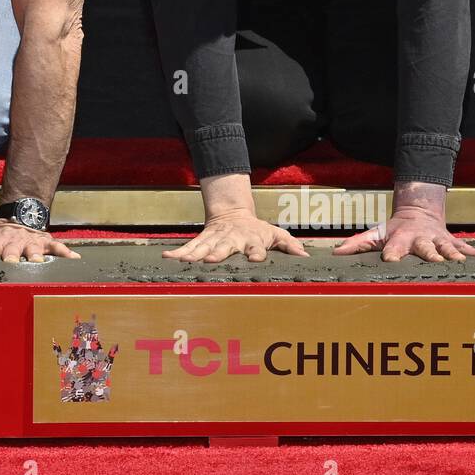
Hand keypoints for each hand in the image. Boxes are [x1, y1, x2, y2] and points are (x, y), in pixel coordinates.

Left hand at [0, 220, 79, 262]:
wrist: (21, 217)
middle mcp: (12, 243)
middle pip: (11, 250)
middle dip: (11, 256)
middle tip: (11, 262)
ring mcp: (30, 243)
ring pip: (34, 250)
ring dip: (35, 256)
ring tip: (38, 262)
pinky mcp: (46, 243)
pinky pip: (57, 248)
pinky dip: (65, 253)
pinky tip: (74, 258)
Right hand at [162, 212, 307, 262]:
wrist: (233, 213)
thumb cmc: (257, 230)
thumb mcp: (276, 234)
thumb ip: (290, 245)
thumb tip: (306, 256)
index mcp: (252, 240)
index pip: (255, 247)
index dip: (256, 252)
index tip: (255, 258)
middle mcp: (232, 240)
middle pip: (225, 247)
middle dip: (218, 253)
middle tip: (212, 260)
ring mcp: (216, 240)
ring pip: (205, 247)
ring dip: (195, 254)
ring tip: (186, 261)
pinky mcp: (203, 240)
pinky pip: (189, 247)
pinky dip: (179, 253)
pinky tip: (168, 258)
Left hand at [333, 181, 474, 262]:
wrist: (419, 212)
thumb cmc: (394, 230)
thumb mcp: (376, 234)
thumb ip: (357, 244)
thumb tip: (335, 253)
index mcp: (401, 239)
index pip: (394, 247)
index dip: (392, 253)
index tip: (390, 260)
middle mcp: (421, 240)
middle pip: (426, 248)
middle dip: (431, 254)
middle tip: (437, 262)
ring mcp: (438, 240)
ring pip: (448, 248)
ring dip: (455, 255)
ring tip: (461, 262)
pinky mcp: (452, 242)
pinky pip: (466, 248)